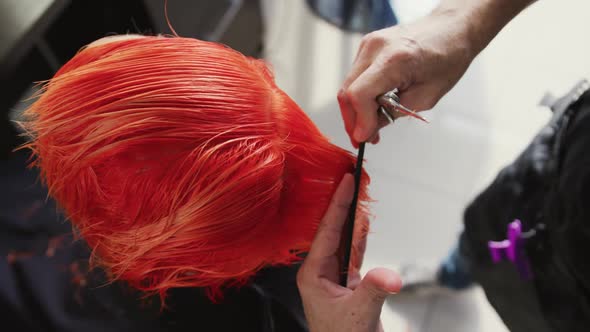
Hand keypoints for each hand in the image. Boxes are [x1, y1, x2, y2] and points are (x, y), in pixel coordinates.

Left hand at [297, 174, 400, 331]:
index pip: (327, 231)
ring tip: (359, 191)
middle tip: (352, 177)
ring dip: (352, 216)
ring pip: (343, 237)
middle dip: (343, 203)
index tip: (346, 180)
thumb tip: (390, 275)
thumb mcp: (359, 314)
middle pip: (333, 229)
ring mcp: (332, 274)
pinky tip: (363, 219)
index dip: (338, 204)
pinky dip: (359, 234)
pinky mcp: (346, 280)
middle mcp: (320, 270)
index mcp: (313, 273)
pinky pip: (352, 250)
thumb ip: (374, 290)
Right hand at [338, 10, 474, 146]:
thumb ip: (393, 113)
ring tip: (370, 126)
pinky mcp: (367, 46)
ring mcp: (368, 44)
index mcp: (395, 59)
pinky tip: (373, 107)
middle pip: (347, 92)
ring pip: (348, 86)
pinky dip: (361, 96)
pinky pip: (355, 77)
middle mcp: (376, 48)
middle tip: (363, 139)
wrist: (452, 28)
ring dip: (355, 110)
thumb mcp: (426, 96)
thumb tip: (368, 129)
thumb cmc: (448, 57)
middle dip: (352, 120)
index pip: (360, 95)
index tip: (364, 138)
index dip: (359, 120)